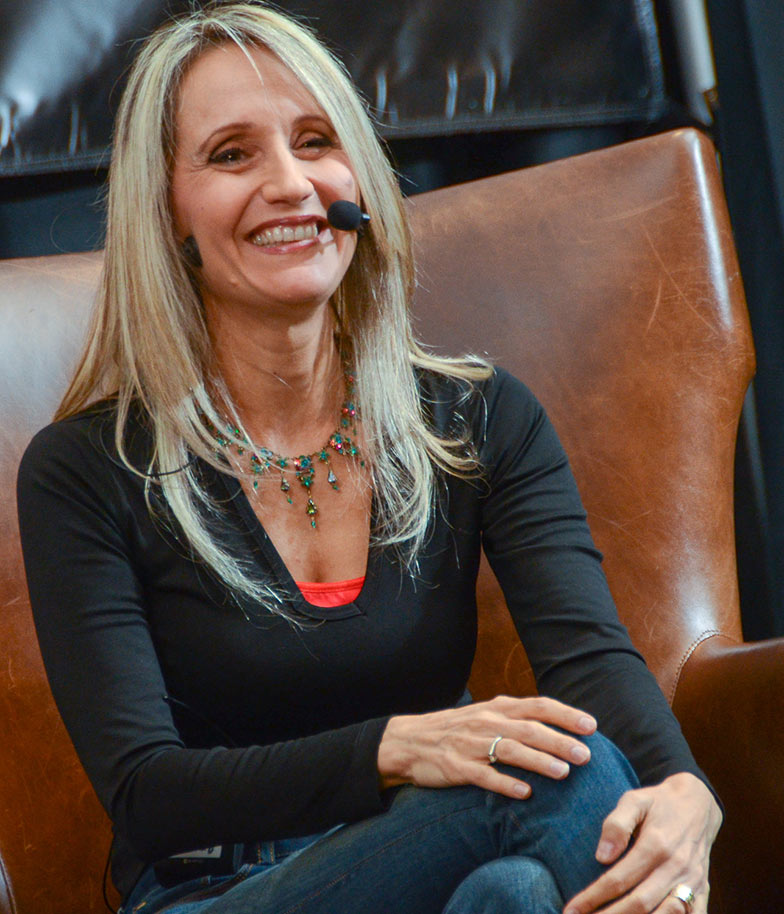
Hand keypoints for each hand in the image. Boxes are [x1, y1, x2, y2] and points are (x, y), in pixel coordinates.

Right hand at [377, 695, 595, 797]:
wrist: (408, 740)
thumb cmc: (455, 730)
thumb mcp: (486, 715)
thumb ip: (517, 719)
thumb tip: (559, 729)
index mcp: (497, 708)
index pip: (538, 705)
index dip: (565, 715)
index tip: (591, 726)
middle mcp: (487, 722)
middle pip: (529, 729)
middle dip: (560, 741)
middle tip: (586, 755)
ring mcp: (471, 744)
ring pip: (510, 750)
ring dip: (539, 761)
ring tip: (564, 772)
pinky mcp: (456, 766)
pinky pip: (484, 776)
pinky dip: (505, 783)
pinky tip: (524, 793)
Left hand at [564, 772, 721, 913]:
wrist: (698, 804)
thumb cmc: (658, 803)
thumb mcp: (634, 800)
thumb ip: (617, 824)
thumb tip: (601, 856)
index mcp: (656, 844)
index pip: (619, 879)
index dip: (593, 897)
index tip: (572, 909)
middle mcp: (675, 867)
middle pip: (640, 904)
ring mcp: (692, 882)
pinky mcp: (703, 891)